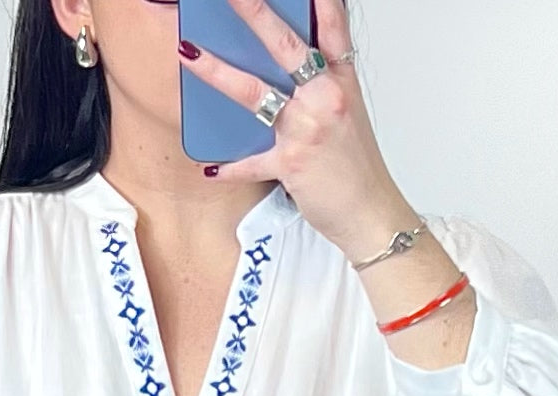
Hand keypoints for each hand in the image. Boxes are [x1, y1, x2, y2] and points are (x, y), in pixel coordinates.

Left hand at [176, 0, 404, 258]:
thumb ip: (319, 86)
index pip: (330, 24)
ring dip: (216, 71)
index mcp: (340, 80)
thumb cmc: (357, 168)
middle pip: (284, 44)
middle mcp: (325, 96)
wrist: (370, 213)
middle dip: (253, 11)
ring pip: (254, 91)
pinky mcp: (290, 162)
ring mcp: (306, 127)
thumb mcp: (346, 114)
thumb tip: (284, 72)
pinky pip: (250, 161)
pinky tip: (210, 167)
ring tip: (187, 52)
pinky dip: (230, 167)